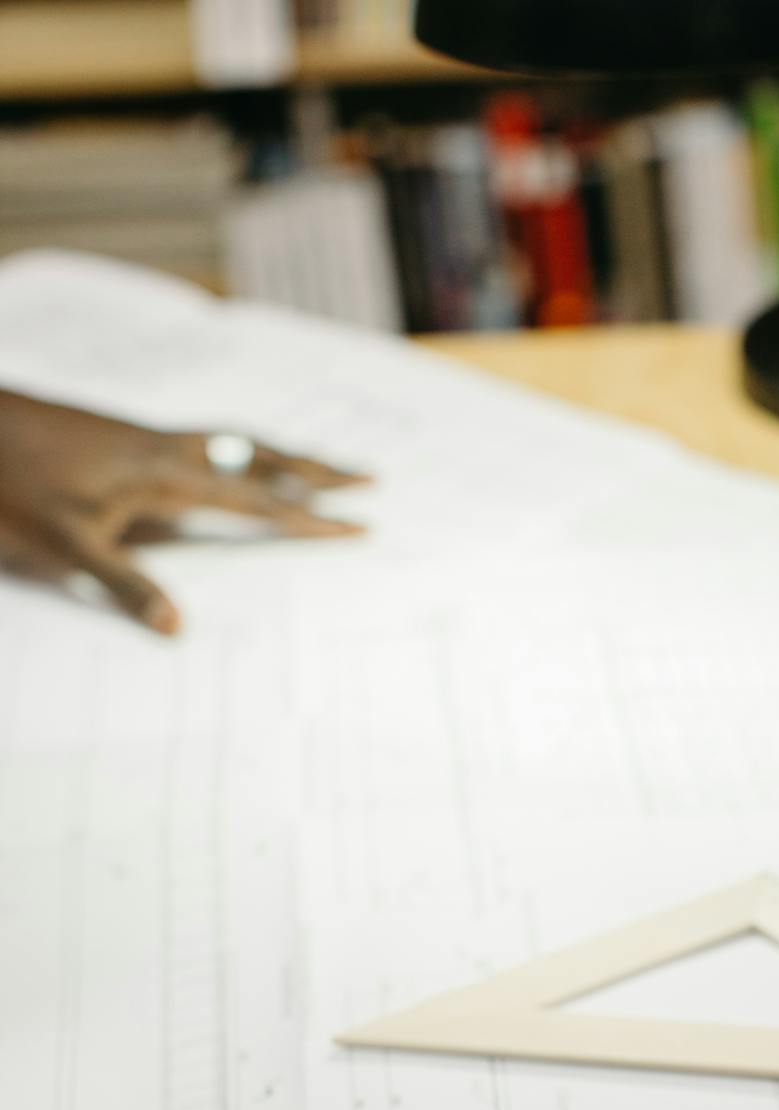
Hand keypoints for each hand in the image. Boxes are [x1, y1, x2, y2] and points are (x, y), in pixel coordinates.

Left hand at [0, 389, 367, 634]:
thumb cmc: (12, 481)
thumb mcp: (65, 544)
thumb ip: (124, 585)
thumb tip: (178, 628)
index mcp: (164, 474)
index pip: (255, 501)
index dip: (309, 515)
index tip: (357, 524)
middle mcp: (167, 448)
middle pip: (260, 457)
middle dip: (316, 469)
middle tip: (368, 477)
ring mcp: (149, 438)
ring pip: (237, 443)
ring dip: (283, 455)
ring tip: (318, 465)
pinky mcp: (131, 437)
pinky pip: (208, 440)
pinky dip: (242, 449)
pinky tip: (239, 461)